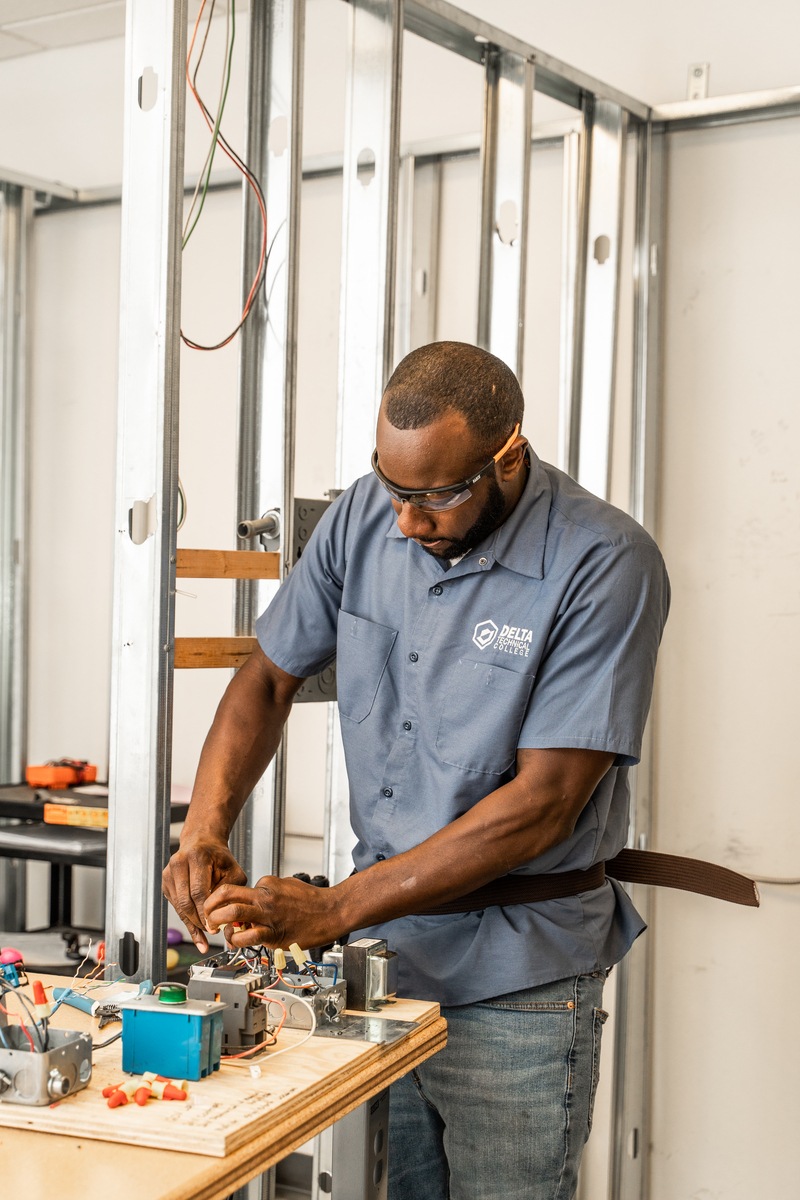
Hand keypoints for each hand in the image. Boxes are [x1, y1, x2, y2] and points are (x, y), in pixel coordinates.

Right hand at [162, 838, 246, 952]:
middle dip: (198, 921)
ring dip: (191, 922)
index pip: (198, 891)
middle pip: (185, 901)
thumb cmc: (220, 858)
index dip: (205, 912)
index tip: (214, 927)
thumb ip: (228, 892)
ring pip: (178, 905)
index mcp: (197, 856)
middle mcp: (179, 863)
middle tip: (210, 932)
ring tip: (204, 934)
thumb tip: (221, 917)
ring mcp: (169, 872)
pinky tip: (196, 927)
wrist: (202, 842)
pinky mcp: (165, 881)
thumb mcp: (233, 871)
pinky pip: (175, 904)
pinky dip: (186, 918)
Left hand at [204, 874, 341, 950]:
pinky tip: (237, 942)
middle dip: (210, 906)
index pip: (236, 889)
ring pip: (233, 913)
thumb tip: (255, 896)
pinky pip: (248, 937)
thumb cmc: (312, 900)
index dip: (225, 900)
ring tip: (216, 929)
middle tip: (207, 915)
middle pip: (226, 894)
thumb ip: (269, 889)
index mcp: (267, 885)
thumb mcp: (287, 884)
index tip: (222, 909)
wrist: (332, 912)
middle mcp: (265, 898)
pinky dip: (236, 940)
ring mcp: (268, 916)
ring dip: (218, 921)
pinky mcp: (274, 935)